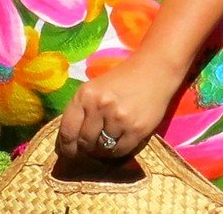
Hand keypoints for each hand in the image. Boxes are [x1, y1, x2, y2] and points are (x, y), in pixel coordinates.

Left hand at [56, 51, 180, 166]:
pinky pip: (120, 151)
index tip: (70, 152)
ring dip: (104, 148)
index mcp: (85, 95)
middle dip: (87, 148)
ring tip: (110, 138)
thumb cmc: (122, 80)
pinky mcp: (136, 129)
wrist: (155, 70)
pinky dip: (118, 150)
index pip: (67, 132)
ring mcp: (119, 118)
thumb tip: (71, 144)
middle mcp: (100, 106)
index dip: (67, 147)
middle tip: (94, 145)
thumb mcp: (95, 88)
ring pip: (102, 149)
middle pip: (85, 143)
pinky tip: (122, 139)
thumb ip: (81, 111)